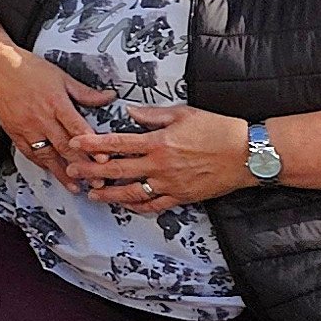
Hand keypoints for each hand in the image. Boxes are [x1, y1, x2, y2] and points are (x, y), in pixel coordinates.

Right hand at [0, 48, 116, 185]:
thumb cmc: (26, 68)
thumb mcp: (60, 76)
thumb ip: (84, 92)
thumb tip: (108, 97)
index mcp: (55, 102)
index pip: (76, 128)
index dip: (91, 146)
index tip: (103, 159)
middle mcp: (41, 117)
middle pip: (64, 147)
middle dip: (81, 166)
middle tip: (96, 181)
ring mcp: (26, 127)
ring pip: (47, 155)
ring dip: (61, 172)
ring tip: (74, 186)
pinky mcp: (14, 132)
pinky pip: (29, 153)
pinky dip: (41, 164)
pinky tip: (51, 171)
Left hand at [71, 104, 251, 213]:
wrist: (247, 154)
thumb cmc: (219, 130)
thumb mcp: (184, 114)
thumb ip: (153, 115)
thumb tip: (130, 113)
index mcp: (158, 142)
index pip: (117, 142)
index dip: (93, 144)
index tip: (75, 143)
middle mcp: (160, 165)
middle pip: (117, 170)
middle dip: (91, 171)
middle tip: (72, 171)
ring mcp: (170, 184)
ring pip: (131, 193)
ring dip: (109, 195)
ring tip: (93, 194)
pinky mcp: (182, 197)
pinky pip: (154, 206)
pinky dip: (137, 207)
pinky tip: (126, 205)